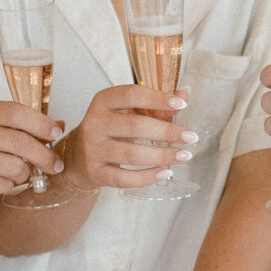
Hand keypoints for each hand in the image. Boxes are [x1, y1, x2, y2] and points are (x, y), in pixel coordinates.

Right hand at [0, 100, 62, 209]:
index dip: (41, 124)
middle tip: (56, 165)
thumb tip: (59, 125)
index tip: (57, 133)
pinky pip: (5, 185)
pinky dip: (9, 185)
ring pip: (16, 167)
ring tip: (16, 172)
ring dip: (24, 173)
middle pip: (20, 143)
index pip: (16, 113)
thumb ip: (20, 125)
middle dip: (44, 156)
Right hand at [68, 82, 193, 189]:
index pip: (132, 95)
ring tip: (184, 156)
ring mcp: (93, 149)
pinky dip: (147, 177)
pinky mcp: (95, 172)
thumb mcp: (128, 111)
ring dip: (162, 156)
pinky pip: (124, 178)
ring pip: (131, 154)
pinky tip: (164, 173)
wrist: (80, 155)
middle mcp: (94, 123)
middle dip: (166, 132)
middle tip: (190, 137)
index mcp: (103, 101)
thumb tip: (186, 93)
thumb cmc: (111, 129)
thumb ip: (156, 102)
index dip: (157, 98)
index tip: (181, 104)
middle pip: (134, 126)